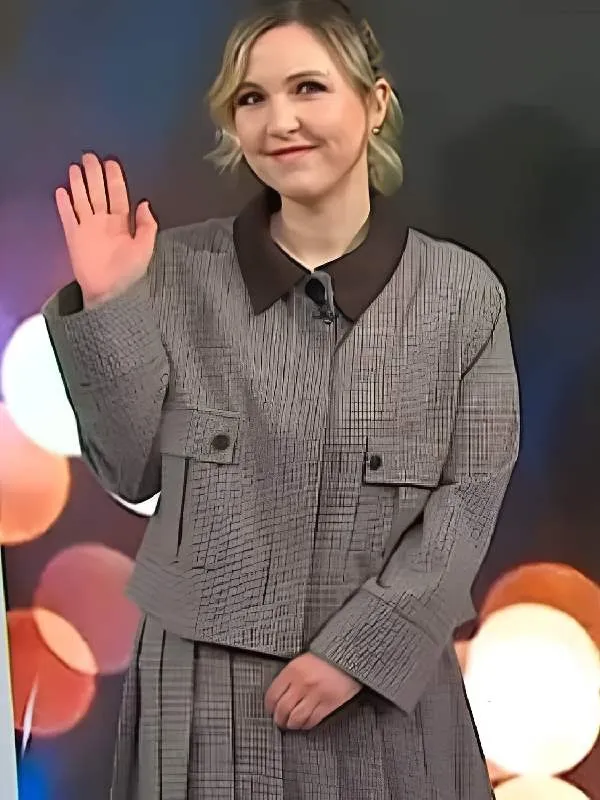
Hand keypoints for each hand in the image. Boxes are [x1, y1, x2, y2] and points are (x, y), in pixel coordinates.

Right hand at [55, 152, 157, 305]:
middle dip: (94, 174)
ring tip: (74, 167)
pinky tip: (61, 190)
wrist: (111, 292)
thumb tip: (144, 202)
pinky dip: (64, 204)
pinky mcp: (74, 238)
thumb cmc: (130, 272)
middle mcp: (104, 223)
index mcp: (123, 224)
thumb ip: (147, 225)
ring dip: (78, 184)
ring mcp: (88, 229)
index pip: (118, 195)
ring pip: (82, 200)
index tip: (111, 162)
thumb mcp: (146, 248)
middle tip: (89, 156)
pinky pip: (68, 217)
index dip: (115, 179)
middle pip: (98, 193)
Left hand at [265, 652, 360, 730]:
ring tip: (292, 724)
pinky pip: (312, 720)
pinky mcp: (329, 703)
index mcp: (293, 670)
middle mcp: (303, 683)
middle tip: (280, 721)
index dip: (269, 707)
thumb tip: (279, 694)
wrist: (349, 654)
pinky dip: (306, 725)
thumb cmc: (327, 656)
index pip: (272, 695)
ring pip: (296, 718)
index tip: (271, 710)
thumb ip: (290, 675)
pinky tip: (305, 722)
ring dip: (292, 724)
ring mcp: (316, 694)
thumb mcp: (303, 660)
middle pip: (283, 709)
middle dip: (279, 719)